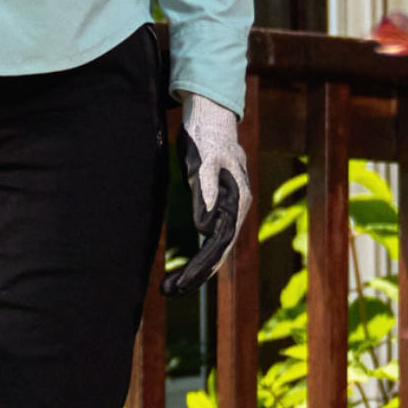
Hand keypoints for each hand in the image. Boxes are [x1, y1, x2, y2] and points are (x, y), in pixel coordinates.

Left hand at [162, 93, 251, 296]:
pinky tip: (187, 269)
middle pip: (218, 251)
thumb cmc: (207, 135)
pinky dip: (199, 256)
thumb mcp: (204, 162)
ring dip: (196, 269)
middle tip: (170, 292)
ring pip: (215, 247)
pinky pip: (211, 238)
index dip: (201, 266)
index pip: (219, 243)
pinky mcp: (218, 204)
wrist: (211, 115)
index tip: (183, 283)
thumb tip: (205, 228)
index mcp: (237, 200)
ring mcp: (229, 207)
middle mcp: (237, 208)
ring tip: (173, 288)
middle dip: (195, 274)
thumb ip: (205, 191)